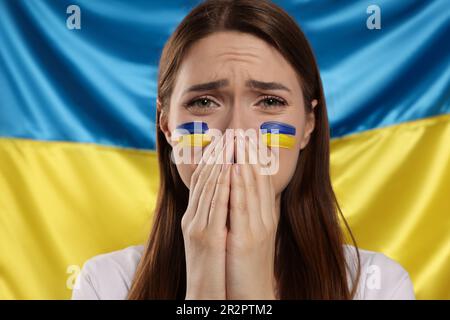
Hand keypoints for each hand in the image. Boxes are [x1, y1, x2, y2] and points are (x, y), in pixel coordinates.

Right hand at [182, 135, 233, 298]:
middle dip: (216, 154)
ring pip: (208, 187)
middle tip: (227, 132)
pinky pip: (215, 206)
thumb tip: (225, 197)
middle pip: (204, 179)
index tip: (223, 140)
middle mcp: (192, 217)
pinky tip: (228, 170)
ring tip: (229, 142)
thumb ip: (214, 215)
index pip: (203, 181)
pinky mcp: (206, 235)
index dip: (213, 158)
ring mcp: (197, 225)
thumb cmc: (212, 265)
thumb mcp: (210, 235)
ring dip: (220, 162)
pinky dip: (221, 185)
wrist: (204, 292)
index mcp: (194, 216)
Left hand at [226, 133, 279, 298]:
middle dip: (250, 153)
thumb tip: (251, 193)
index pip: (262, 180)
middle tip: (243, 130)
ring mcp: (257, 226)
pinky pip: (241, 207)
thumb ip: (254, 212)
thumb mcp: (255, 233)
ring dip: (244, 161)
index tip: (249, 137)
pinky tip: (233, 169)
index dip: (256, 157)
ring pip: (251, 187)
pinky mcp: (246, 237)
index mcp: (266, 215)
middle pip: (258, 179)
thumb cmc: (249, 261)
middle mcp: (265, 217)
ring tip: (238, 140)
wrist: (253, 290)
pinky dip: (238, 185)